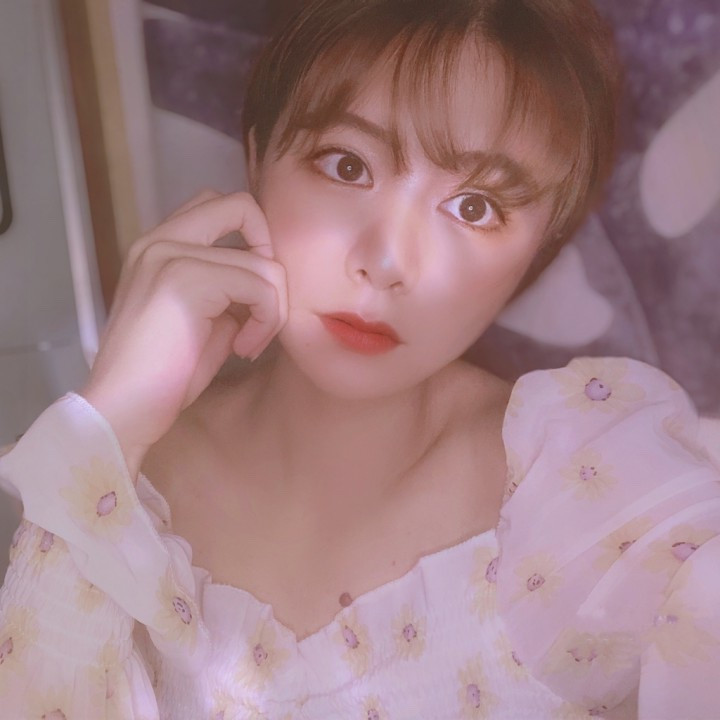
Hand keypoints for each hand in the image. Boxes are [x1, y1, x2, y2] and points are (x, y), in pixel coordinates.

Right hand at [80, 190, 287, 476]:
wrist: (124, 408)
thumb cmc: (164, 375)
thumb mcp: (204, 320)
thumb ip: (231, 290)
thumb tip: (270, 283)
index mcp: (160, 245)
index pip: (221, 206)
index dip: (253, 240)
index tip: (254, 294)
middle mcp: (161, 239)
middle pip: (241, 205)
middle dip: (270, 256)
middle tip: (264, 305)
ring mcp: (171, 255)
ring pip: (263, 260)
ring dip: (273, 308)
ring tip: (249, 343)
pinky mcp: (187, 280)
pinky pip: (259, 286)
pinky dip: (266, 321)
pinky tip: (244, 348)